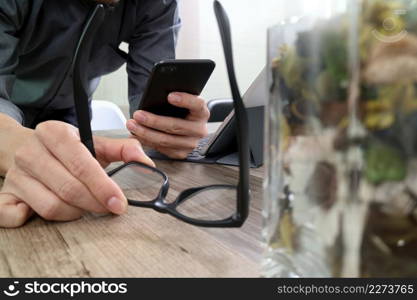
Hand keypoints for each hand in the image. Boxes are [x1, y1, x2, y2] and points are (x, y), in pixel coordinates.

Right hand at [0, 121, 153, 227]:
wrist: (27, 148)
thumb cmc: (67, 149)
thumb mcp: (94, 143)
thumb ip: (123, 149)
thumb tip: (147, 163)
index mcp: (55, 133)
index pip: (82, 164)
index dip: (103, 186)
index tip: (119, 204)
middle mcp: (30, 151)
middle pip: (68, 188)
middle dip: (94, 203)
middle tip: (109, 208)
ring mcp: (15, 174)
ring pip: (50, 206)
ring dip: (74, 213)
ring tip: (83, 206)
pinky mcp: (4, 193)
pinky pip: (14, 216)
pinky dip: (31, 219)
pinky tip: (50, 210)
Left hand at [127, 92, 209, 158]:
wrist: (182, 123)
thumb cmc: (178, 111)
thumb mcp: (179, 101)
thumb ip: (172, 98)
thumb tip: (154, 96)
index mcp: (201, 112)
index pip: (197, 105)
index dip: (185, 100)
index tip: (170, 96)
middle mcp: (199, 129)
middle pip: (176, 126)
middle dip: (154, 121)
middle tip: (138, 115)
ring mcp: (191, 143)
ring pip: (166, 140)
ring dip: (146, 133)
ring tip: (133, 125)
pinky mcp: (181, 153)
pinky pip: (162, 149)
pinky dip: (147, 141)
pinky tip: (137, 135)